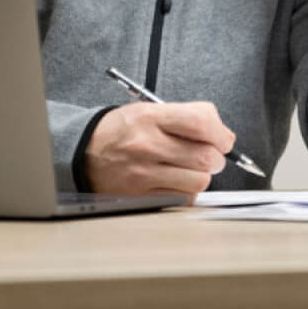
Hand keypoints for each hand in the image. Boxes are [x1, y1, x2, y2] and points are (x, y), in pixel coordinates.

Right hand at [85, 100, 235, 201]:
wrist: (83, 152)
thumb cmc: (120, 130)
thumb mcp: (147, 109)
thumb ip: (185, 117)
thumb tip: (221, 132)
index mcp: (149, 117)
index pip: (200, 122)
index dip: (221, 132)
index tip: (224, 138)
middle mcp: (147, 145)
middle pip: (206, 156)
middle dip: (216, 156)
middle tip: (209, 153)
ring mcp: (144, 174)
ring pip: (199, 181)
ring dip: (202, 175)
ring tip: (189, 167)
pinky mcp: (142, 197)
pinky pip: (183, 199)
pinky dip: (187, 191)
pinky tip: (176, 181)